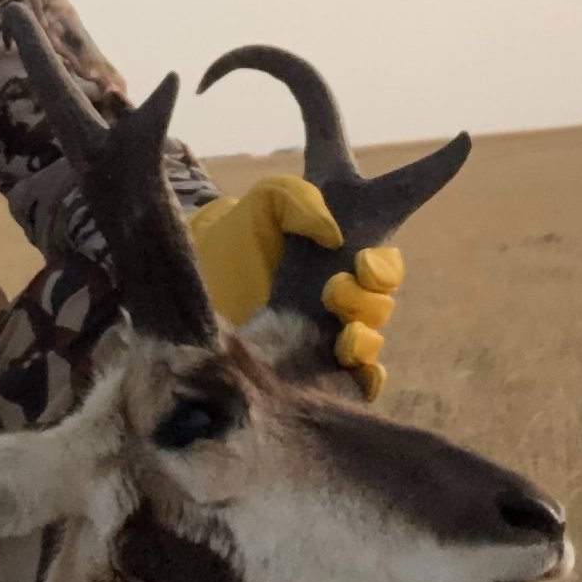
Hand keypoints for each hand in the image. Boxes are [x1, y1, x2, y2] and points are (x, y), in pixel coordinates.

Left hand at [186, 176, 404, 402]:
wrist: (196, 282)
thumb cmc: (236, 238)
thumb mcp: (265, 204)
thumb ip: (299, 200)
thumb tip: (334, 236)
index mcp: (340, 255)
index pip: (384, 264)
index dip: (385, 264)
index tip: (363, 262)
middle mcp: (342, 296)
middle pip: (382, 301)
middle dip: (369, 295)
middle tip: (334, 288)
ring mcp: (327, 335)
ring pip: (371, 341)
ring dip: (363, 337)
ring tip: (339, 331)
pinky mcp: (312, 370)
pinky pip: (358, 381)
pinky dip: (366, 378)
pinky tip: (350, 367)